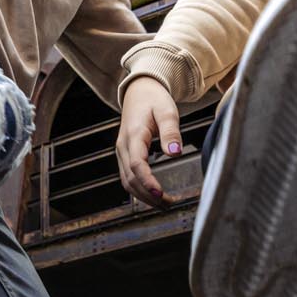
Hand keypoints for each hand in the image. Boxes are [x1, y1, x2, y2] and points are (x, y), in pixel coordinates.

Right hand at [117, 79, 184, 207]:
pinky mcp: (124, 155)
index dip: (147, 181)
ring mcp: (121, 152)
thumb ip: (171, 131)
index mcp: (134, 135)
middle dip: (148, 195)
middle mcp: (123, 146)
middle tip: (169, 204)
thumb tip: (174, 151)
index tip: (161, 194)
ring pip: (127, 181)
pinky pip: (128, 177)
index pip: (137, 164)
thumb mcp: (167, 111)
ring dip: (143, 196)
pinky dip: (139, 190)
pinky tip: (154, 195)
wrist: (139, 92)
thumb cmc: (154, 100)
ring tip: (164, 204)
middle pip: (130, 178)